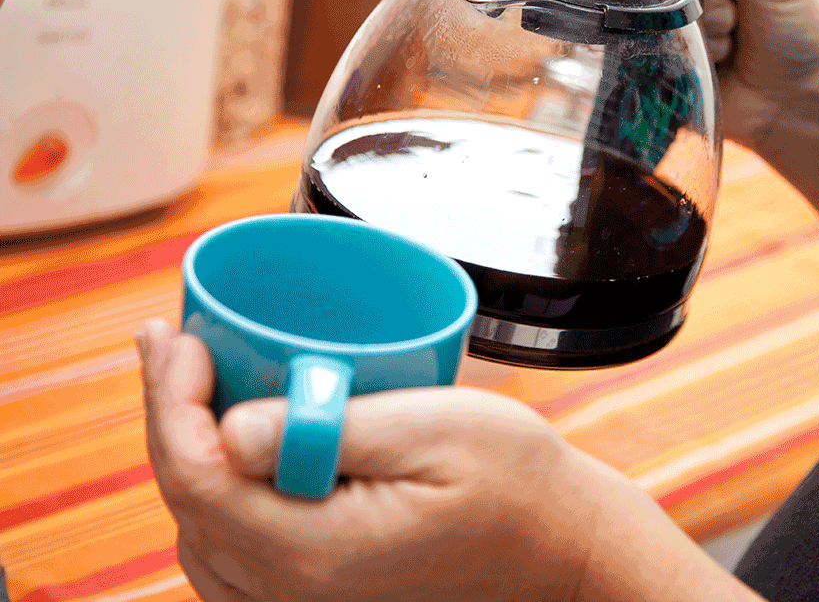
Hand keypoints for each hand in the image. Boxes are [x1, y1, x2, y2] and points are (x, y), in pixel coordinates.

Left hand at [138, 319, 762, 601]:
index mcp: (314, 550)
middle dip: (167, 415)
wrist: (559, 548)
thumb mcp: (436, 431)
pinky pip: (233, 557)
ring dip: (184, 456)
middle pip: (187, 503)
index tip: (173, 335)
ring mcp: (305, 601)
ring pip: (200, 535)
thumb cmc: (514, 482)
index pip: (195, 475)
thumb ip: (334, 429)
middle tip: (172, 342)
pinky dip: (213, 499)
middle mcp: (295, 591)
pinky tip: (228, 451)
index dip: (167, 398)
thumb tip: (232, 426)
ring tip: (192, 384)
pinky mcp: (321, 594)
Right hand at [619, 0, 818, 203]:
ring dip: (691, 30)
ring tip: (729, 43)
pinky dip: (677, 59)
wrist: (801, 105)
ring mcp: (662, 18)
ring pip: (642, 12)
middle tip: (729, 12)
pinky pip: (639, 52)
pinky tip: (714, 65)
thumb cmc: (798, 27)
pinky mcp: (654, 60)